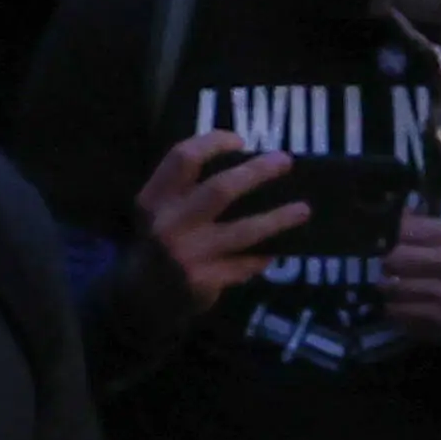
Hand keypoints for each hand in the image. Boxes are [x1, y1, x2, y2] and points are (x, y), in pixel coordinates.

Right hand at [133, 129, 303, 312]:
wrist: (137, 298)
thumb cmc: (157, 242)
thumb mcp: (158, 210)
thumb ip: (187, 189)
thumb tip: (248, 164)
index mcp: (155, 198)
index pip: (183, 158)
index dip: (214, 143)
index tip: (240, 140)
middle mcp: (169, 224)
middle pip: (220, 189)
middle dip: (257, 172)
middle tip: (285, 161)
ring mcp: (188, 255)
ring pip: (243, 231)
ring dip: (277, 219)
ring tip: (303, 210)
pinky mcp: (204, 281)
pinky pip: (245, 264)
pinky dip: (263, 256)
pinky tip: (278, 249)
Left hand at [380, 206, 440, 341]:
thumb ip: (416, 223)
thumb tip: (392, 212)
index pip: (404, 228)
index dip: (385, 236)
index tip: (378, 241)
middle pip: (394, 257)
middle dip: (383, 263)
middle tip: (382, 267)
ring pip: (392, 284)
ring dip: (385, 286)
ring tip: (390, 286)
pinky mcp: (436, 316)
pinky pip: (397, 308)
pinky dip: (393, 307)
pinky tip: (399, 304)